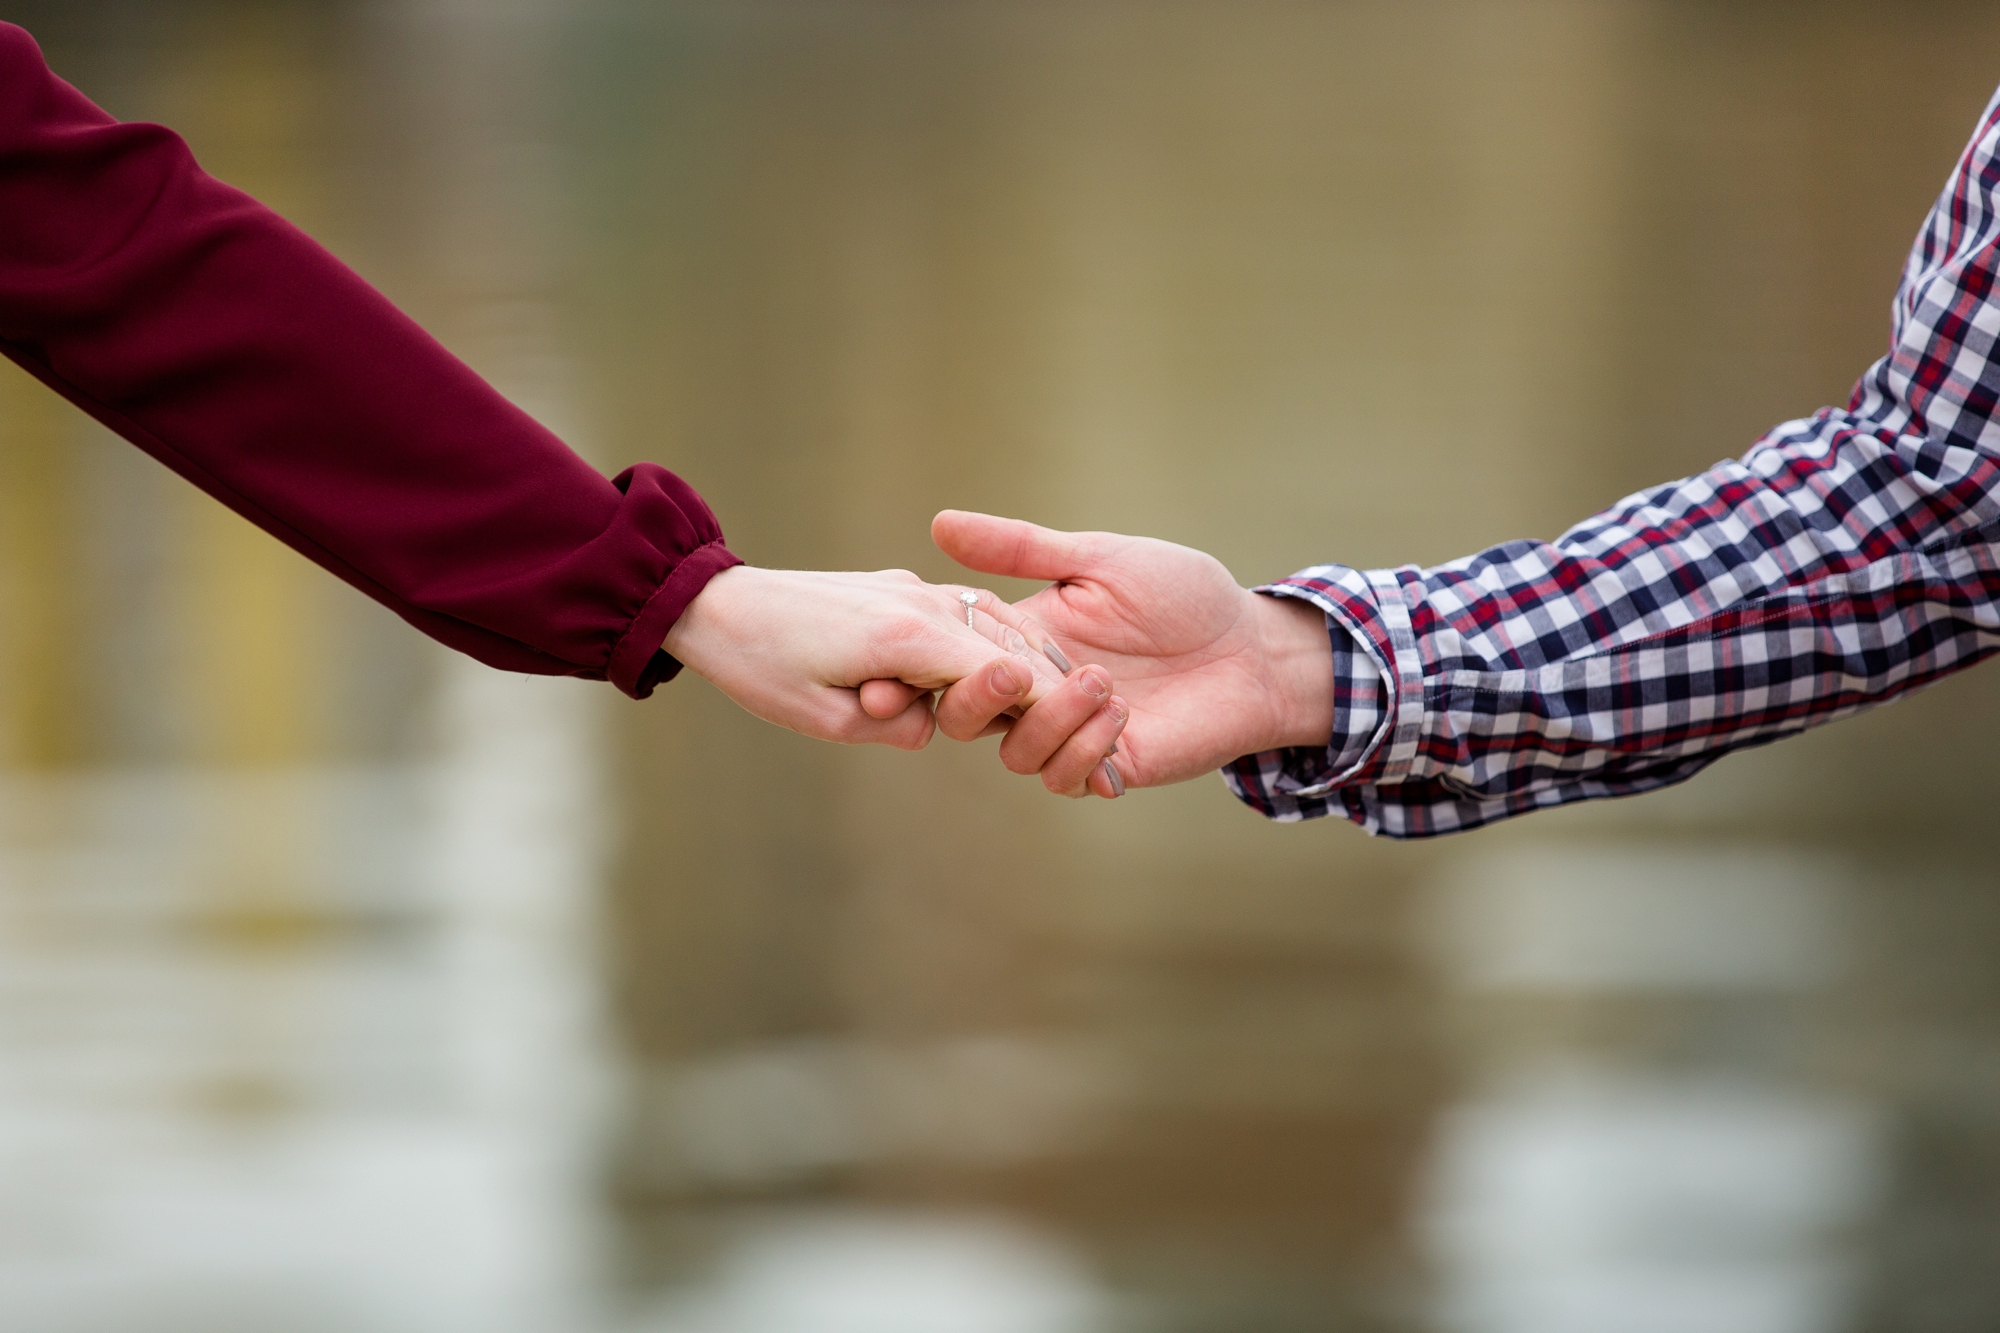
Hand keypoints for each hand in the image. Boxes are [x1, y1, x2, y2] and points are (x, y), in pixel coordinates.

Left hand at [662, 565, 1067, 748]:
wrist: (716, 601)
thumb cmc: (760, 665)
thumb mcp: (824, 717)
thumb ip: (894, 726)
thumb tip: (936, 725)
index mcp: (905, 638)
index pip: (1003, 676)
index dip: (1052, 714)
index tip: (1095, 752)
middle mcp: (921, 604)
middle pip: (1014, 645)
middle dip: (1056, 687)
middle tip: (1105, 731)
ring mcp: (914, 591)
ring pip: (997, 623)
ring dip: (1031, 660)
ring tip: (1073, 696)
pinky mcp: (902, 590)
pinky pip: (969, 613)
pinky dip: (1000, 639)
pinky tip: (1017, 663)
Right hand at [931, 511, 1334, 790]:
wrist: (1253, 646)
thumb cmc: (1184, 594)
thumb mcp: (1101, 559)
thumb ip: (1022, 548)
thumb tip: (939, 523)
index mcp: (1024, 638)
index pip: (952, 655)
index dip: (927, 657)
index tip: (917, 648)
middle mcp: (1037, 690)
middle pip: (963, 715)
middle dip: (972, 698)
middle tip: (1011, 674)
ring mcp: (1072, 732)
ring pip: (1015, 753)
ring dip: (1049, 721)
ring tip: (1101, 681)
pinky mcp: (1111, 765)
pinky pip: (1066, 777)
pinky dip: (1083, 750)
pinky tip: (1122, 716)